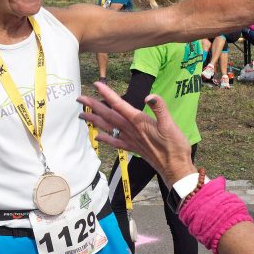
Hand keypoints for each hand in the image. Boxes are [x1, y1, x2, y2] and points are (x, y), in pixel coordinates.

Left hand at [78, 82, 196, 186]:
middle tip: (79, 98)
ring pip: (108, 127)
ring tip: (81, 115)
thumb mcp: (171, 124)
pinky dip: (105, 139)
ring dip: (94, 120)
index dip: (107, 94)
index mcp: (138, 121)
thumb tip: (149, 97)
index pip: (119, 104)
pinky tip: (97, 138)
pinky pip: (115, 142)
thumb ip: (160, 108)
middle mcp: (130, 130)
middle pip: (108, 115)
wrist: (175, 168)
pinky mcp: (132, 148)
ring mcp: (130, 140)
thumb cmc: (175, 146)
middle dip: (93, 106)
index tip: (97, 84)